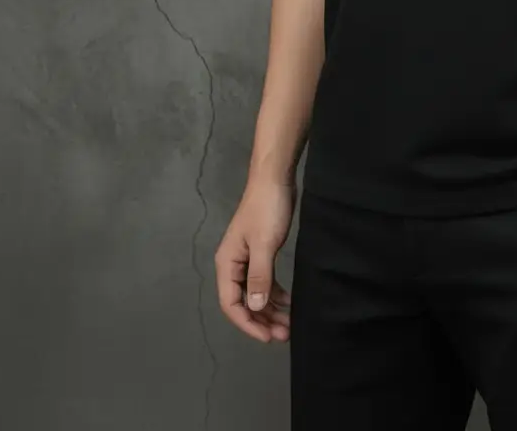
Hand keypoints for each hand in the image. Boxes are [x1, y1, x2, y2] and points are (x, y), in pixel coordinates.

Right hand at [214, 178, 295, 342]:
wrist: (275, 179)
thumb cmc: (267, 209)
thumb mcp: (264, 244)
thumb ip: (259, 276)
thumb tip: (254, 306)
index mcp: (228, 263)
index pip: (231, 304)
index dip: (248, 323)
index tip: (267, 337)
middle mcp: (234, 265)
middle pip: (244, 302)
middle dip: (262, 320)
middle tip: (284, 335)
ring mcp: (248, 259)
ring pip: (256, 293)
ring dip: (270, 310)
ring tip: (288, 325)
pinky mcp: (262, 252)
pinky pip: (265, 281)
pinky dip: (275, 294)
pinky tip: (288, 303)